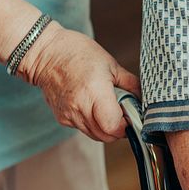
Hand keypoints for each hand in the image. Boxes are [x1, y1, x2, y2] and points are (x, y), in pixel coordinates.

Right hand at [17, 21, 141, 141]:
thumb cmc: (78, 53)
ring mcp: (69, 115)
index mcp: (95, 93)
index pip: (114, 127)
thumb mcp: (111, 64)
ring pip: (95, 135)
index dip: (127, 125)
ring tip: (109, 108)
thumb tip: (143, 98)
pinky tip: (94, 106)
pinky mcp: (62, 118)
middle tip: (124, 113)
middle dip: (119, 129)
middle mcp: (80, 108)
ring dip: (106, 127)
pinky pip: (83, 129)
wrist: (45, 54)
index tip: (132, 115)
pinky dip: (93, 123)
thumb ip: (130, 84)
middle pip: (106, 136)